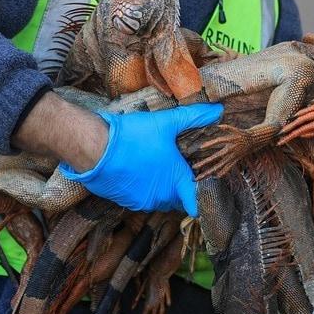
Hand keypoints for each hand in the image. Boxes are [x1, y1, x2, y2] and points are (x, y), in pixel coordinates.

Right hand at [58, 104, 222, 215]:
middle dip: (180, 187)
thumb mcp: (166, 123)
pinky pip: (141, 199)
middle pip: (178, 199)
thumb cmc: (133, 137)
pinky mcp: (125, 201)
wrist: (95, 148)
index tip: (202, 186)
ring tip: (158, 167)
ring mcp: (142, 201)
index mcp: (176, 182)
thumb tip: (218, 110)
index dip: (201, 197)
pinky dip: (144, 189)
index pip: (196, 203)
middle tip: (179, 168)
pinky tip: (139, 171)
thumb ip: (194, 117)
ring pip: (159, 199)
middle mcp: (161, 197)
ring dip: (161, 188)